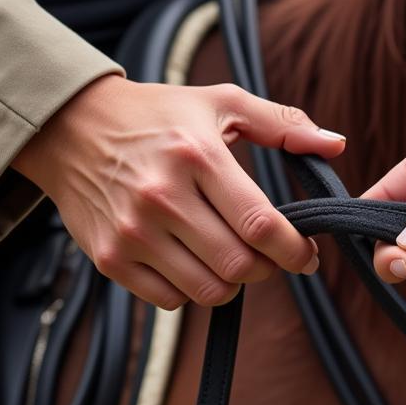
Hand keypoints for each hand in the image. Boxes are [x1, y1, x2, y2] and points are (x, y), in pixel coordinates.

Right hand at [13, 75, 345, 309]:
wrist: (70, 128)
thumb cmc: (155, 115)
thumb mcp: (220, 103)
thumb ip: (283, 124)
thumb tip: (336, 145)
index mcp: (196, 156)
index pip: (261, 224)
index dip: (295, 250)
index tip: (306, 254)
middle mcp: (162, 197)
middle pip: (239, 266)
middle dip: (268, 269)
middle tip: (269, 255)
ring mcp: (132, 233)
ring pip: (208, 292)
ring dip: (232, 283)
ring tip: (231, 257)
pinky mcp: (110, 259)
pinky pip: (170, 300)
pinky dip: (191, 290)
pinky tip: (191, 260)